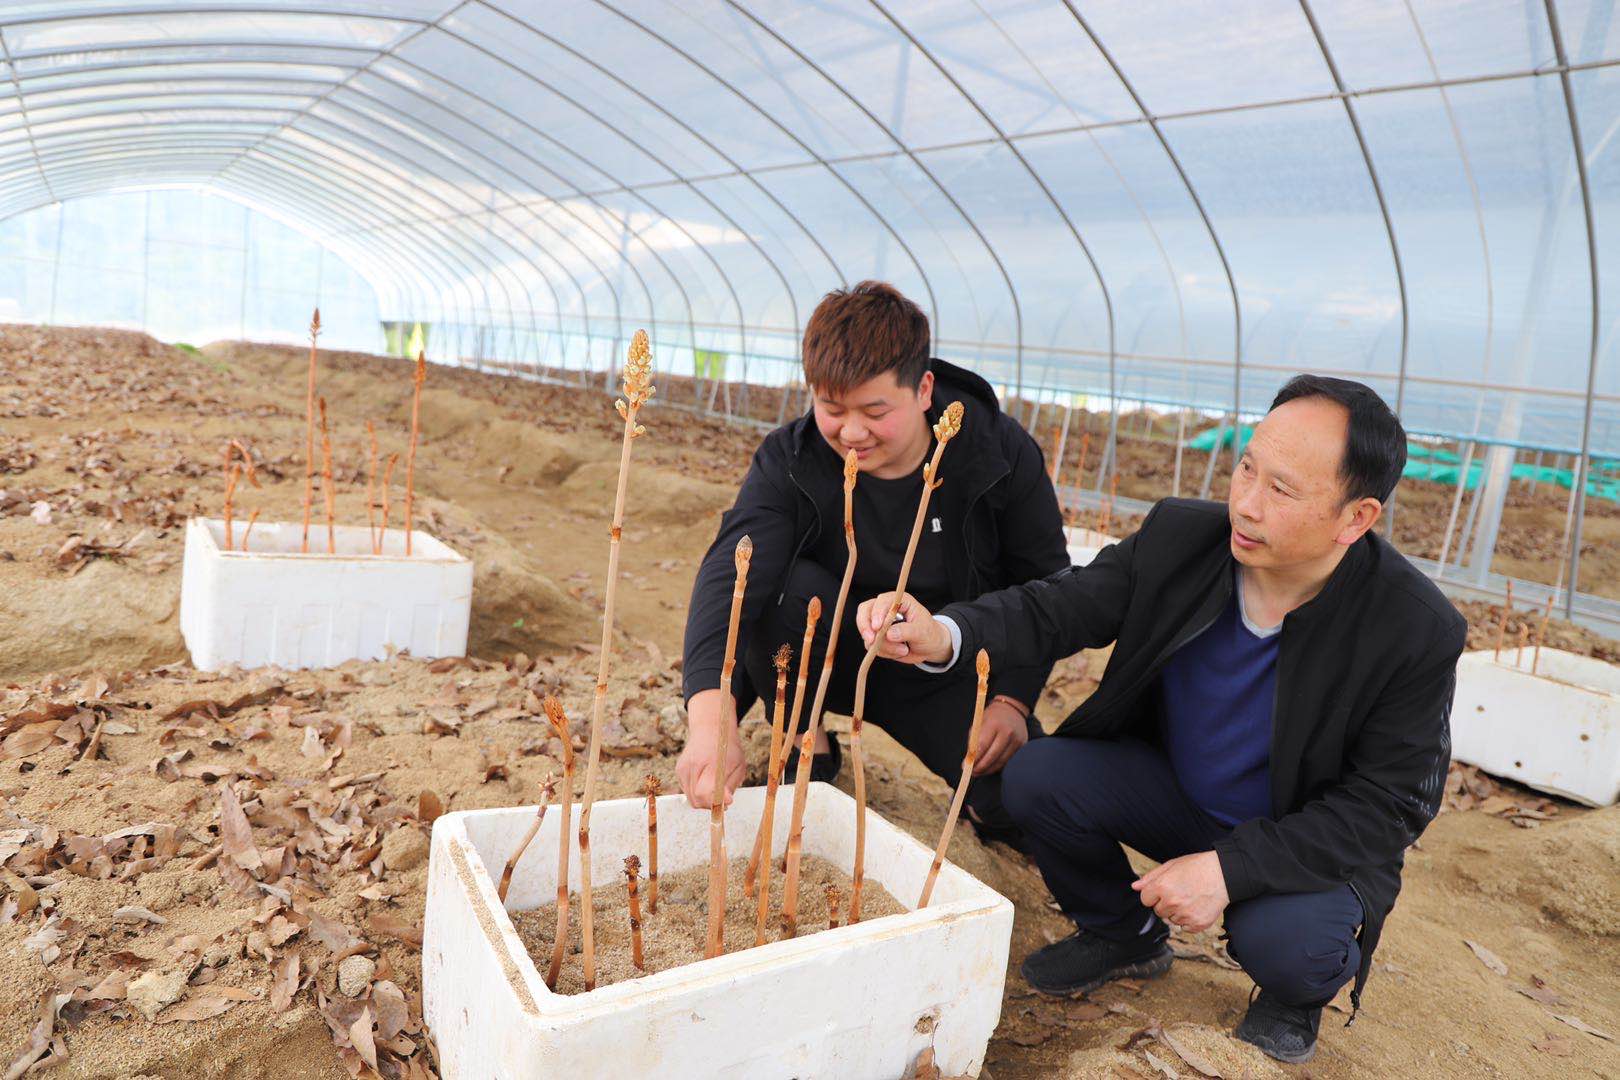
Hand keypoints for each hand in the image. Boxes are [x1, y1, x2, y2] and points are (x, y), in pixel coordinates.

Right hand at [675, 689, 746, 808]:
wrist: (710, 729)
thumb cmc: (727, 748)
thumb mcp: (738, 766)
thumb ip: (730, 785)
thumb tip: (726, 802)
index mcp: (709, 762)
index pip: (704, 792)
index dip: (715, 802)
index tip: (726, 802)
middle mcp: (692, 765)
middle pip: (697, 799)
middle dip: (711, 804)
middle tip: (723, 798)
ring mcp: (683, 768)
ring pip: (691, 799)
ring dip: (704, 800)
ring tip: (716, 789)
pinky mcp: (679, 770)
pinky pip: (687, 791)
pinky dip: (697, 792)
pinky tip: (706, 781)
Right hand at [855, 591, 952, 664]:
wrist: (929, 647)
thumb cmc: (929, 633)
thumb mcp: (922, 631)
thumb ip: (906, 631)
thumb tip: (889, 634)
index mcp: (898, 601)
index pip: (881, 602)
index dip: (877, 613)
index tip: (878, 627)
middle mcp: (886, 609)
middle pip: (865, 611)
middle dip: (866, 627)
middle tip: (872, 641)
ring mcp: (879, 624)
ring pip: (868, 632)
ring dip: (882, 645)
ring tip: (903, 650)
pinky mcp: (877, 638)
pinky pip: (871, 645)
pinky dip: (884, 652)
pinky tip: (899, 652)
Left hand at [972, 700, 1028, 775]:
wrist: (1012, 709)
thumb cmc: (991, 718)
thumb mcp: (979, 724)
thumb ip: (973, 742)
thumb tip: (968, 761)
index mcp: (994, 724)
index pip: (983, 745)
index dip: (974, 758)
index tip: (966, 766)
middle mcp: (1007, 732)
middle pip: (993, 756)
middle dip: (981, 767)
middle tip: (972, 772)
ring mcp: (1017, 740)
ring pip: (1001, 761)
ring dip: (989, 769)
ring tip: (979, 772)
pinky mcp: (1022, 746)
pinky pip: (1008, 760)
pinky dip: (998, 766)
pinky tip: (990, 767)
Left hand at [1131, 851, 1228, 932]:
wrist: (1224, 875)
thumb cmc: (1197, 867)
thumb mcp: (1172, 865)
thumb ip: (1151, 877)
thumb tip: (1135, 887)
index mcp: (1162, 887)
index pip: (1145, 900)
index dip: (1154, 894)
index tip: (1165, 888)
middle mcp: (1172, 903)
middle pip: (1158, 911)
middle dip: (1166, 903)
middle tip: (1181, 891)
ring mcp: (1185, 915)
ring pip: (1171, 920)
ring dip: (1177, 912)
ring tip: (1190, 898)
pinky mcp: (1197, 924)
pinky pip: (1185, 927)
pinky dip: (1189, 920)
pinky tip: (1197, 907)